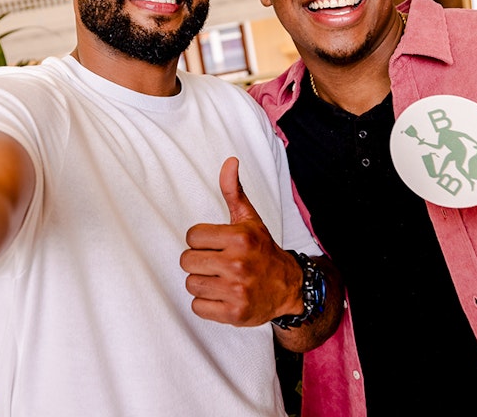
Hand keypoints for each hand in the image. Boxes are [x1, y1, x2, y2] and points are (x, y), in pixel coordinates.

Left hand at [180, 157, 302, 325]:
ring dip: (202, 283)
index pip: (192, 236)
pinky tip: (222, 296)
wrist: (289, 287)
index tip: (216, 245)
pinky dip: (206, 304)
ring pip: (191, 284)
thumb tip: (229, 162)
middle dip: (198, 262)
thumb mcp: (250, 219)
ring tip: (221, 280)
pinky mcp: (235, 314)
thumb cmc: (262, 250)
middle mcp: (238, 264)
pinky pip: (198, 307)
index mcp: (239, 238)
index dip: (201, 240)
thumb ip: (234, 191)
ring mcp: (237, 290)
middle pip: (187, 261)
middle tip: (217, 263)